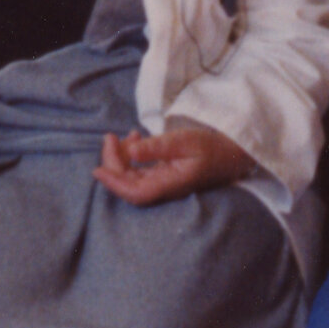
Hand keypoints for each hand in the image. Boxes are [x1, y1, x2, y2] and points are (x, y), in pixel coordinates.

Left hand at [93, 124, 250, 207]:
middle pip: (129, 184)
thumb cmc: (211, 146)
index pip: (135, 192)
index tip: (97, 169)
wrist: (232, 154)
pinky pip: (141, 170)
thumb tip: (132, 150)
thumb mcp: (185, 141)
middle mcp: (164, 188)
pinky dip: (132, 156)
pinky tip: (135, 138)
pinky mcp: (165, 176)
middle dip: (113, 162)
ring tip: (123, 135)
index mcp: (169, 184)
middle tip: (109, 137)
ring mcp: (164, 183)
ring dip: (121, 157)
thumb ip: (158, 146)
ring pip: (132, 176)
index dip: (114, 183)